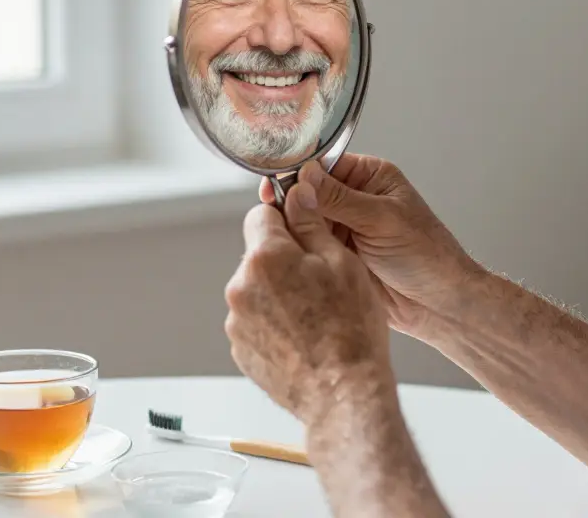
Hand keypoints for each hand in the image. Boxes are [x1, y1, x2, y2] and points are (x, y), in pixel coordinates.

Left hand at [226, 181, 393, 425]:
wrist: (344, 394)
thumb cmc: (351, 330)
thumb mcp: (342, 262)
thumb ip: (312, 224)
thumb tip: (297, 194)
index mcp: (265, 258)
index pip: (262, 214)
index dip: (287, 219)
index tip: (305, 231)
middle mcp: (241, 287)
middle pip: (259, 255)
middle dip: (285, 260)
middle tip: (322, 281)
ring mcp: (237, 322)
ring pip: (258, 290)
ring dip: (280, 294)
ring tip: (317, 316)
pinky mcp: (241, 350)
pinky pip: (257, 322)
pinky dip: (276, 324)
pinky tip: (305, 337)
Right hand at [260, 155, 482, 338]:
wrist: (438, 303)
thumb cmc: (427, 255)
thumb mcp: (382, 220)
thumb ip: (340, 199)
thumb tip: (303, 176)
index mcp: (369, 177)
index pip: (323, 166)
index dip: (297, 175)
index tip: (275, 186)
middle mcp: (354, 200)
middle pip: (307, 193)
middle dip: (291, 204)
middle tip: (273, 216)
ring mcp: (343, 229)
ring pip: (302, 222)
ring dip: (292, 229)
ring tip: (282, 238)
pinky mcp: (336, 256)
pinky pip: (307, 247)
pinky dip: (297, 250)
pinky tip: (290, 255)